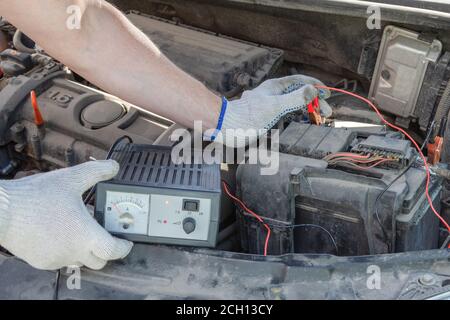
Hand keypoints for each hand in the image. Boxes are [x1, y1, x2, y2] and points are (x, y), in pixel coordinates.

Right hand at [0, 160, 132, 269]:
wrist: (2, 211)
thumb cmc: (36, 196)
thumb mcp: (72, 178)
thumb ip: (97, 172)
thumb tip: (114, 166)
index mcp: (85, 236)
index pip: (113, 251)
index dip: (123, 247)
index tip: (126, 242)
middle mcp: (73, 253)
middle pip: (99, 260)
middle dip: (106, 250)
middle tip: (105, 235)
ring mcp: (56, 260)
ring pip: (79, 260)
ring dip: (85, 249)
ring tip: (80, 228)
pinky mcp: (41, 262)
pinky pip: (61, 259)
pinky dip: (66, 249)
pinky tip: (60, 232)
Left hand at [219, 75, 330, 146]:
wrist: (226, 126)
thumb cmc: (247, 117)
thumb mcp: (275, 107)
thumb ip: (294, 98)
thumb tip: (313, 90)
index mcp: (275, 87)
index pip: (300, 81)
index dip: (315, 86)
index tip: (328, 94)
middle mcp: (272, 93)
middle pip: (298, 92)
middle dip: (314, 101)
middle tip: (327, 112)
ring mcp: (268, 104)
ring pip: (292, 102)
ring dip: (306, 108)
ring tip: (318, 117)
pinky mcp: (264, 115)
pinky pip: (285, 111)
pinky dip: (296, 114)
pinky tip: (299, 119)